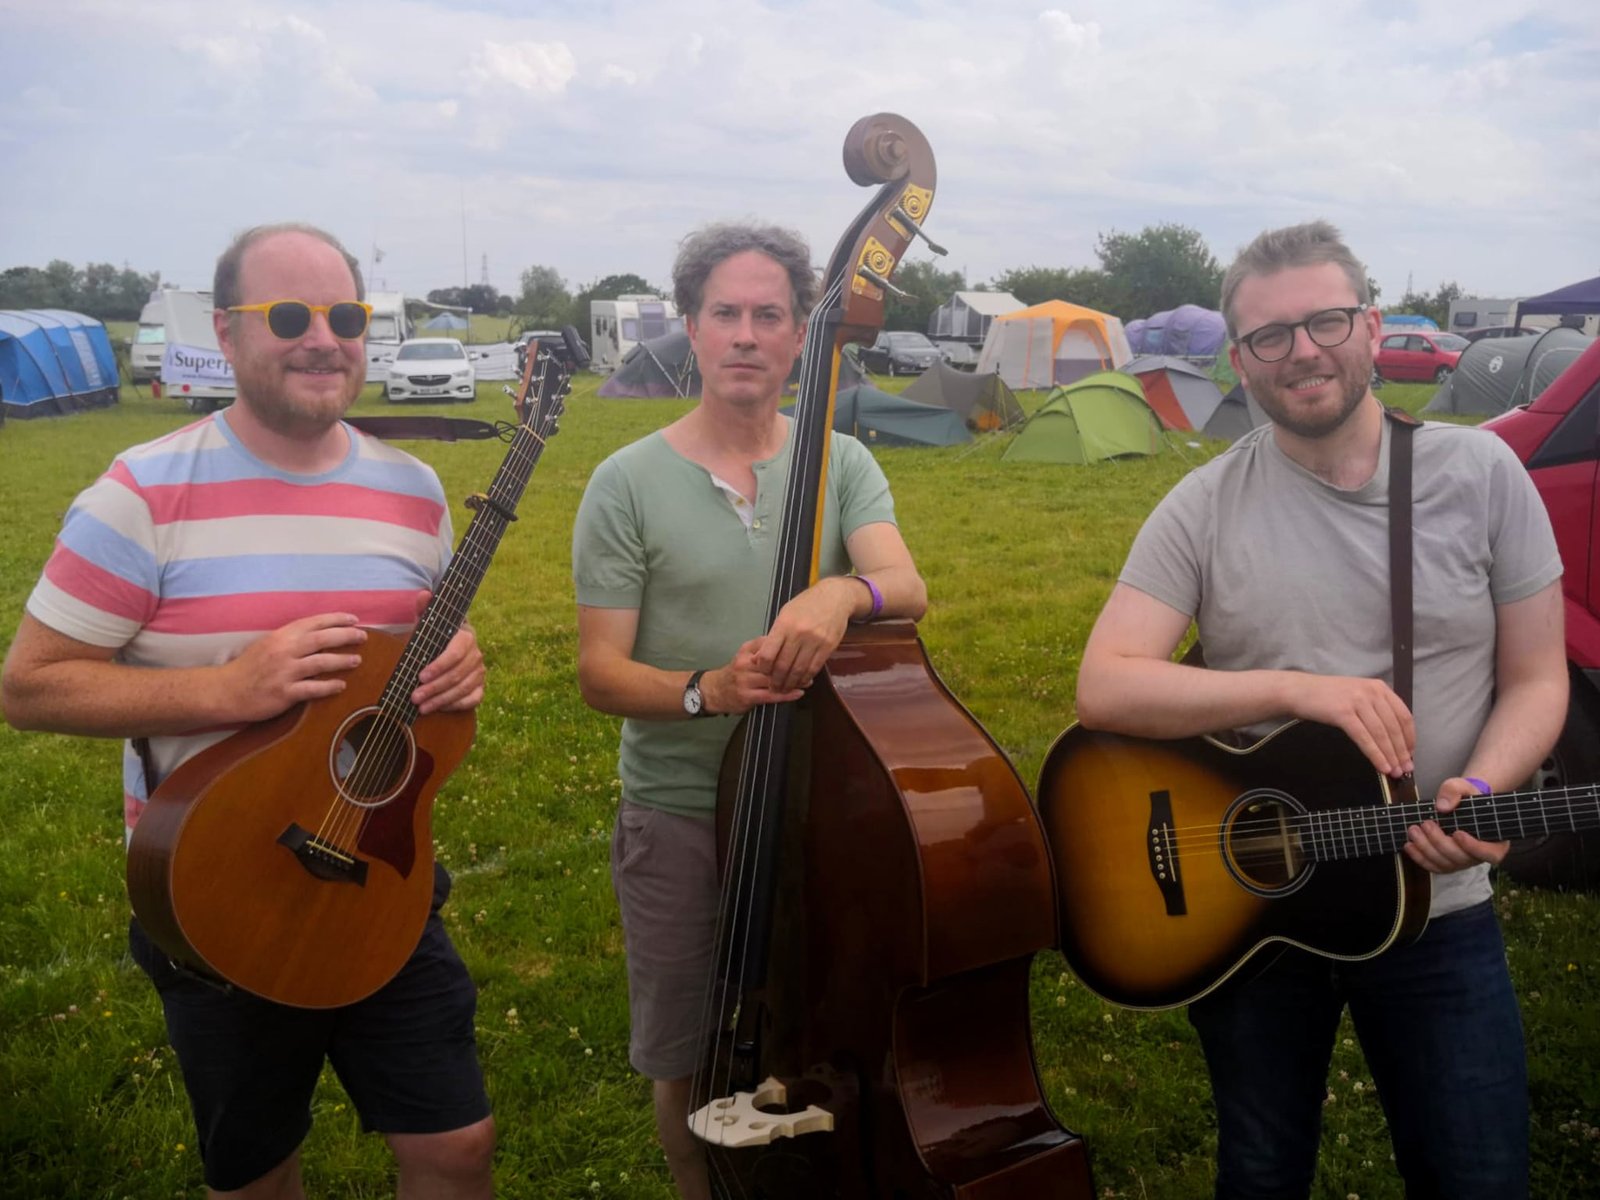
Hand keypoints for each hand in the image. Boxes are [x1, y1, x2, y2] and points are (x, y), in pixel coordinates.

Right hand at [220, 613, 366, 721]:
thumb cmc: (248, 667)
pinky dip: (329, 686)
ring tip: (357, 660)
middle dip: (346, 636)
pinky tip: (342, 685)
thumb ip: (291, 639)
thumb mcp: (268, 644)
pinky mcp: (284, 693)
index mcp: (280, 636)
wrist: (225, 691)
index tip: (354, 619)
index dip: (336, 619)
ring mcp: (284, 672)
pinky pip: (313, 689)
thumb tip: (320, 634)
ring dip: (343, 660)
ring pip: (321, 662)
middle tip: (363, 636)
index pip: (313, 622)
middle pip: (322, 639)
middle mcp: (284, 651)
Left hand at [410, 592, 484, 713]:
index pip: (456, 653)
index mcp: (466, 636)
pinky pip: (473, 699)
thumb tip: (424, 594)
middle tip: (414, 697)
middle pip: (458, 675)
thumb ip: (424, 609)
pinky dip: (456, 705)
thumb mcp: (427, 623)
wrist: (447, 650)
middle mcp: (477, 654)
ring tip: (421, 707)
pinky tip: (440, 708)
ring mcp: (480, 672)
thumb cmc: (434, 638)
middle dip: (435, 688)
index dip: (439, 666)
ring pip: (463, 689)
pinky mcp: (480, 687)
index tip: (420, 676)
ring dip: (441, 699)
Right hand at [702, 639, 805, 715]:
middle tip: (810, 666)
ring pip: (773, 679)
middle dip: (794, 665)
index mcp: (747, 650)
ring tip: (808, 681)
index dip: (789, 647)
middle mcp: (745, 663)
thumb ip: (764, 649)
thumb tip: (791, 642)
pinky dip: (786, 695)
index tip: (805, 648)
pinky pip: (770, 695)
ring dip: (793, 681)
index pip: (770, 644)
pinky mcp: (747, 696)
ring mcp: (745, 680)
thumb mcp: (747, 655)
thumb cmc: (737, 672)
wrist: (715, 690)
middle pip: (774, 662)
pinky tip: (798, 693)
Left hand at [749, 579, 856, 694]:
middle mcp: (799, 634)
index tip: (763, 672)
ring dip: (790, 683)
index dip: (763, 668)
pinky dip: (805, 678)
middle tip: (773, 688)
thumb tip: (759, 658)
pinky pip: (814, 668)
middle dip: (776, 681)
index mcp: (784, 625)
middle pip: (783, 666)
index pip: (768, 654)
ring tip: (785, 688)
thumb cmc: (805, 605)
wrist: (834, 597)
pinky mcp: (828, 647)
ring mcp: (815, 641)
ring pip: (799, 670)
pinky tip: (800, 681)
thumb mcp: (785, 614)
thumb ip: (773, 636)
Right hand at [1287, 674, 1414, 777]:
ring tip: (1394, 772)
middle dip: (1401, 751)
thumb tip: (1392, 738)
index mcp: (1378, 687)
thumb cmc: (1326, 697)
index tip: (1410, 754)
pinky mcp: (1343, 713)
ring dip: (1390, 756)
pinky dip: (1375, 754)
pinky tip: (1380, 766)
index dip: (1409, 738)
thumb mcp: (1357, 695)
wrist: (1298, 690)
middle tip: (1405, 769)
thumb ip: (1375, 709)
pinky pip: (1364, 738)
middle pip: (1394, 727)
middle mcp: (1371, 692)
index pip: (1403, 715)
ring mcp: (1357, 701)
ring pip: (1381, 734)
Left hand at [1404, 777, 1509, 872]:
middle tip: (1426, 824)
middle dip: (1440, 842)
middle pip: (1460, 858)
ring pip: (1445, 863)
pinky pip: (1433, 867)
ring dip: (1426, 848)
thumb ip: (1454, 791)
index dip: (1474, 847)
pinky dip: (1420, 858)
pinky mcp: (1446, 864)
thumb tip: (1442, 806)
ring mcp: (1462, 862)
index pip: (1490, 853)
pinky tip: (1409, 845)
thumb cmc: (1466, 798)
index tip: (1458, 833)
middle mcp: (1479, 856)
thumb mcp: (1463, 787)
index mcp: (1495, 841)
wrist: (1459, 805)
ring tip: (1413, 830)